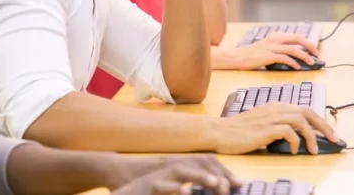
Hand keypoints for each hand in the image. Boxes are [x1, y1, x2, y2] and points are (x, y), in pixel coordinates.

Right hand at [110, 155, 241, 194]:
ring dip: (201, 176)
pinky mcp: (147, 184)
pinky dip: (175, 189)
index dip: (223, 172)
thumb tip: (210, 187)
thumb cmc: (144, 183)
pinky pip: (162, 185)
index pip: (206, 162)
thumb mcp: (168, 182)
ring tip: (216, 184)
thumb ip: (185, 185)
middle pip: (199, 162)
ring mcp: (160, 174)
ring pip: (183, 170)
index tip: (238, 184)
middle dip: (218, 173)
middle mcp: (172, 165)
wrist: (115, 175)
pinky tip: (186, 193)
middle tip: (233, 186)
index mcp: (180, 166)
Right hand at [213, 103, 338, 154]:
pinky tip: (293, 151)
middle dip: (324, 126)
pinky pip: (289, 132)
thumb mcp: (260, 122)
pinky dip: (295, 142)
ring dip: (312, 136)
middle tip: (334, 139)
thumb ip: (276, 123)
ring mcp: (270, 117)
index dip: (319, 120)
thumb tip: (295, 134)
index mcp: (275, 105)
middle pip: (308, 111)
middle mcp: (275, 108)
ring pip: (301, 120)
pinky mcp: (265, 128)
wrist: (219, 131)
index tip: (328, 132)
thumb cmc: (238, 130)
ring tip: (313, 150)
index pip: (304, 109)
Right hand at [220, 33, 319, 69]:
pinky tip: (297, 67)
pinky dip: (293, 62)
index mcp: (276, 36)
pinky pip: (284, 58)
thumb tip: (295, 56)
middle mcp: (275, 39)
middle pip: (297, 39)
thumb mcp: (267, 47)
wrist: (237, 57)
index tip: (314, 50)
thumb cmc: (252, 54)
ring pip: (293, 49)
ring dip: (304, 56)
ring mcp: (271, 47)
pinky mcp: (267, 56)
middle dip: (310, 46)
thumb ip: (279, 48)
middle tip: (317, 55)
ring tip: (311, 63)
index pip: (296, 36)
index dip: (307, 43)